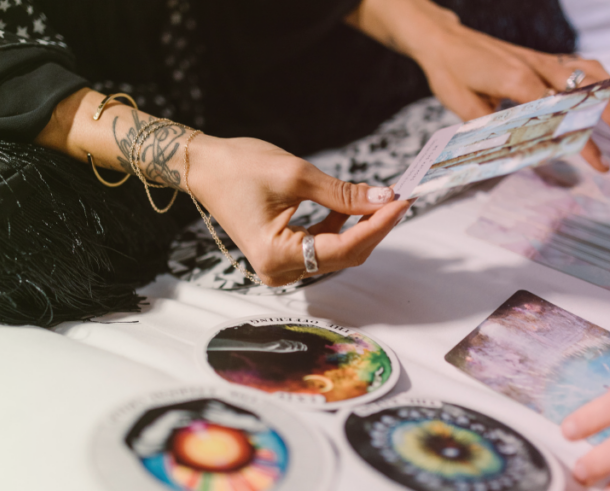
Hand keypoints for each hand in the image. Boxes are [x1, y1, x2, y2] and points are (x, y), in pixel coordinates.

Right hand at [188, 135, 410, 285]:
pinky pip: (323, 248)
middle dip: (374, 227)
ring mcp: (280, 267)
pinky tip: (350, 205)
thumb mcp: (297, 175)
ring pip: (337, 253)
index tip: (404, 202)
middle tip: (400, 197)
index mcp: (276, 255)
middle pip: (345, 256)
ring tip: (380, 197)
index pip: (343, 248)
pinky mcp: (283, 257)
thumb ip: (343, 194)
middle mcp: (279, 271)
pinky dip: (340, 228)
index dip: (378, 225)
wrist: (205, 168)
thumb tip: (384, 198)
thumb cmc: (240, 167)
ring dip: (361, 227)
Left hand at [346, 0, 609, 171]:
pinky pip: (582, 66)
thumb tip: (519, 155)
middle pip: (587, 94)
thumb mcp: (463, 106)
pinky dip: (604, 80)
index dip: (581, 141)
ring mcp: (543, 60)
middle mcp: (536, 66)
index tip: (598, 163)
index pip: (559, 115)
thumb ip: (493, 130)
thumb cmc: (450, 72)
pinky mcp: (543, 59)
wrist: (444, 40)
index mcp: (516, 79)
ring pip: (592, 74)